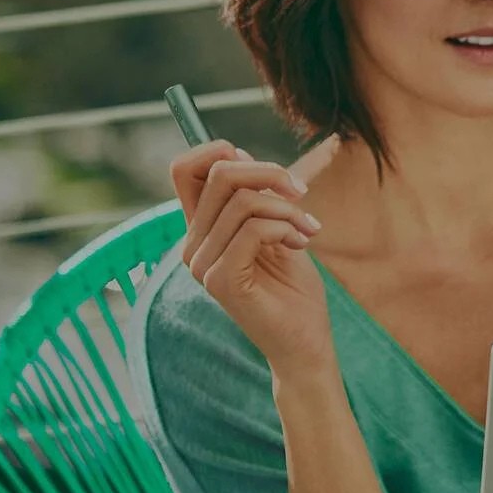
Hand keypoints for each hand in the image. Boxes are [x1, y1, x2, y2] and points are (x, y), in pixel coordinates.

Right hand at [170, 136, 341, 368]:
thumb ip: (255, 195)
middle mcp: (193, 245)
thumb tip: (237, 151)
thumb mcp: (277, 227)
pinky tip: (301, 243)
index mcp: (202, 230)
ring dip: (288, 208)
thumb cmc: (293, 289)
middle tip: (301, 192)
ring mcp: (202, 264)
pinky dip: (285, 227)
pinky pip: (254, 229)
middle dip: (268, 172)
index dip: (217, 150)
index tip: (262, 166)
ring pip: (243, 201)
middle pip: (219, 173)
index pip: (184, 170)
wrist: (306, 342)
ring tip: (308, 229)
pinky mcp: (221, 281)